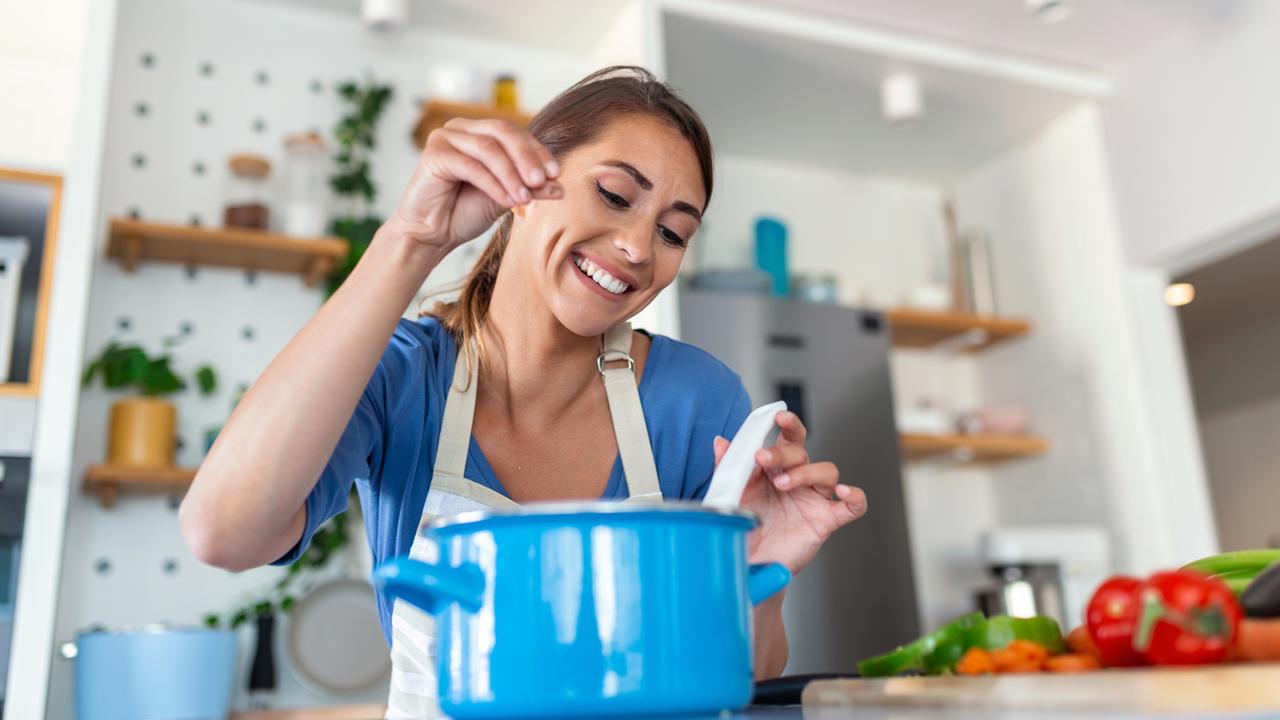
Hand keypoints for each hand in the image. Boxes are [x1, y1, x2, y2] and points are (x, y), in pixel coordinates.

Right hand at [392, 118, 562, 250]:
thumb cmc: (464, 213)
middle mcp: (461, 128)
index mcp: (478, 132)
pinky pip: (471, 166)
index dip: (537, 151)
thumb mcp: (506, 198)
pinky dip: (493, 184)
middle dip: (527, 157)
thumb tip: (559, 186)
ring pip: (488, 148)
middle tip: (543, 181)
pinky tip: (507, 202)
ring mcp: (444, 138)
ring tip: (525, 198)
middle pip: (503, 131)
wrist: (431, 235)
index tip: (555, 174)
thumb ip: (530, 188)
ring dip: (511, 174)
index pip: (514, 133)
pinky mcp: (433, 155)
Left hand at [714, 411, 867, 574]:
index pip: (786, 439)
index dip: (787, 424)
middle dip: (783, 451)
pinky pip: (851, 506)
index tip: (778, 417)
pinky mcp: (826, 521)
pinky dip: (854, 496)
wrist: (748, 565)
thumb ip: (728, 468)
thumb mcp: (731, 495)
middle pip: (802, 452)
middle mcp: (797, 479)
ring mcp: (813, 499)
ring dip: (806, 472)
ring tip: (783, 484)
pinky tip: (844, 492)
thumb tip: (720, 442)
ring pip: (827, 471)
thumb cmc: (743, 528)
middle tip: (762, 458)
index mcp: (775, 469)